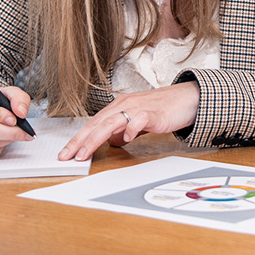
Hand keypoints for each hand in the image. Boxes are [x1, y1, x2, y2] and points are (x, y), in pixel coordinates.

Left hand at [59, 81, 200, 161]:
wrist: (189, 98)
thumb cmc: (164, 109)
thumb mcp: (138, 120)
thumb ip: (123, 129)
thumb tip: (111, 141)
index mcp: (119, 105)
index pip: (93, 123)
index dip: (78, 138)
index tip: (65, 153)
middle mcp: (125, 104)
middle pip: (97, 122)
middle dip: (80, 140)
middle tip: (66, 156)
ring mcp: (139, 107)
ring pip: (112, 121)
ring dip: (95, 138)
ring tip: (85, 152)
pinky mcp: (155, 113)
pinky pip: (139, 119)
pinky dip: (130, 129)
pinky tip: (126, 140)